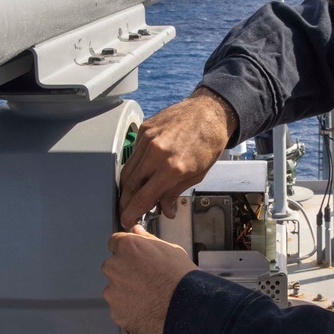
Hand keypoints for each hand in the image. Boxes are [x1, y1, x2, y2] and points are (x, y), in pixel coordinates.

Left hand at [102, 225, 197, 333]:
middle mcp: (114, 266)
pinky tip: (147, 309)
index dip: (128, 251)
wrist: (186, 308)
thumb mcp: (172, 251)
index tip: (137, 258)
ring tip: (150, 297)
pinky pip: (120, 308)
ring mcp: (113, 291)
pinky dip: (130, 309)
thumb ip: (148, 240)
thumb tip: (137, 231)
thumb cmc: (182, 277)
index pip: (115, 242)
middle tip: (147, 280)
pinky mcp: (116, 312)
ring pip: (116, 289)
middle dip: (126, 271)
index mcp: (127, 247)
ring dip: (127, 291)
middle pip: (114, 266)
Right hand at [118, 87, 237, 227]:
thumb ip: (175, 192)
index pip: (143, 197)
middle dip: (125, 202)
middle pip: (130, 184)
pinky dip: (133, 167)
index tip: (127, 220)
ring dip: (126, 186)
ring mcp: (147, 139)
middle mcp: (156, 153)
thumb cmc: (208, 143)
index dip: (132, 212)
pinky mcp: (143, 129)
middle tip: (125, 212)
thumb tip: (164, 209)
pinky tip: (137, 175)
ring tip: (129, 197)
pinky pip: (133, 153)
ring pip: (127, 169)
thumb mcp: (198, 174)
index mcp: (172, 168)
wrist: (209, 113)